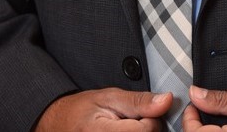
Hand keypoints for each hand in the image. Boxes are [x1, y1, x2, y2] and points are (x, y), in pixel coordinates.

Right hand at [35, 88, 172, 130]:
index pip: (148, 129)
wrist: (59, 125)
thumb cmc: (83, 110)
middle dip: (147, 129)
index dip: (151, 117)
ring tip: (128, 127)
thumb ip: (139, 101)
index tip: (141, 111)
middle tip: (133, 120)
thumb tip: (167, 100)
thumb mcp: (109, 97)